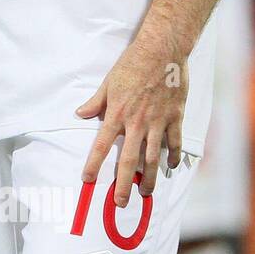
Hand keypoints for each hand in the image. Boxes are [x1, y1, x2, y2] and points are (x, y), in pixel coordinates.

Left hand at [76, 39, 187, 205]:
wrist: (162, 51)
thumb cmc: (132, 64)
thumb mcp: (108, 82)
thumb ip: (95, 102)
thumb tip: (79, 114)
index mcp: (117, 114)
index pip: (102, 145)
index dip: (93, 164)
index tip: (87, 180)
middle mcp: (136, 123)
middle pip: (128, 160)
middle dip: (123, 184)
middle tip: (120, 202)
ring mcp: (158, 122)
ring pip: (152, 158)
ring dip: (149, 178)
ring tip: (145, 193)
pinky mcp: (175, 117)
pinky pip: (174, 143)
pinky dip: (173, 157)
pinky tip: (171, 167)